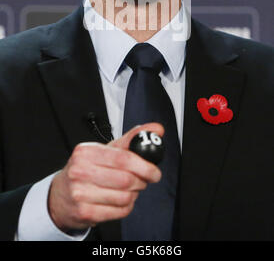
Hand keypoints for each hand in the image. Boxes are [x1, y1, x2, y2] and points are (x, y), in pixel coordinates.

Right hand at [48, 122, 163, 231]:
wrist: (60, 194)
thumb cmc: (87, 169)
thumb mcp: (105, 150)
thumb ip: (132, 138)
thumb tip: (156, 129)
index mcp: (86, 152)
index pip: (123, 158)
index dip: (144, 166)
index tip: (154, 171)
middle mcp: (80, 171)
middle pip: (126, 179)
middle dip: (141, 182)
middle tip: (143, 180)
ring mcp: (80, 193)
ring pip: (124, 197)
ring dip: (134, 195)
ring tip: (129, 190)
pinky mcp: (84, 212)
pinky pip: (118, 212)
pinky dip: (126, 207)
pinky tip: (120, 200)